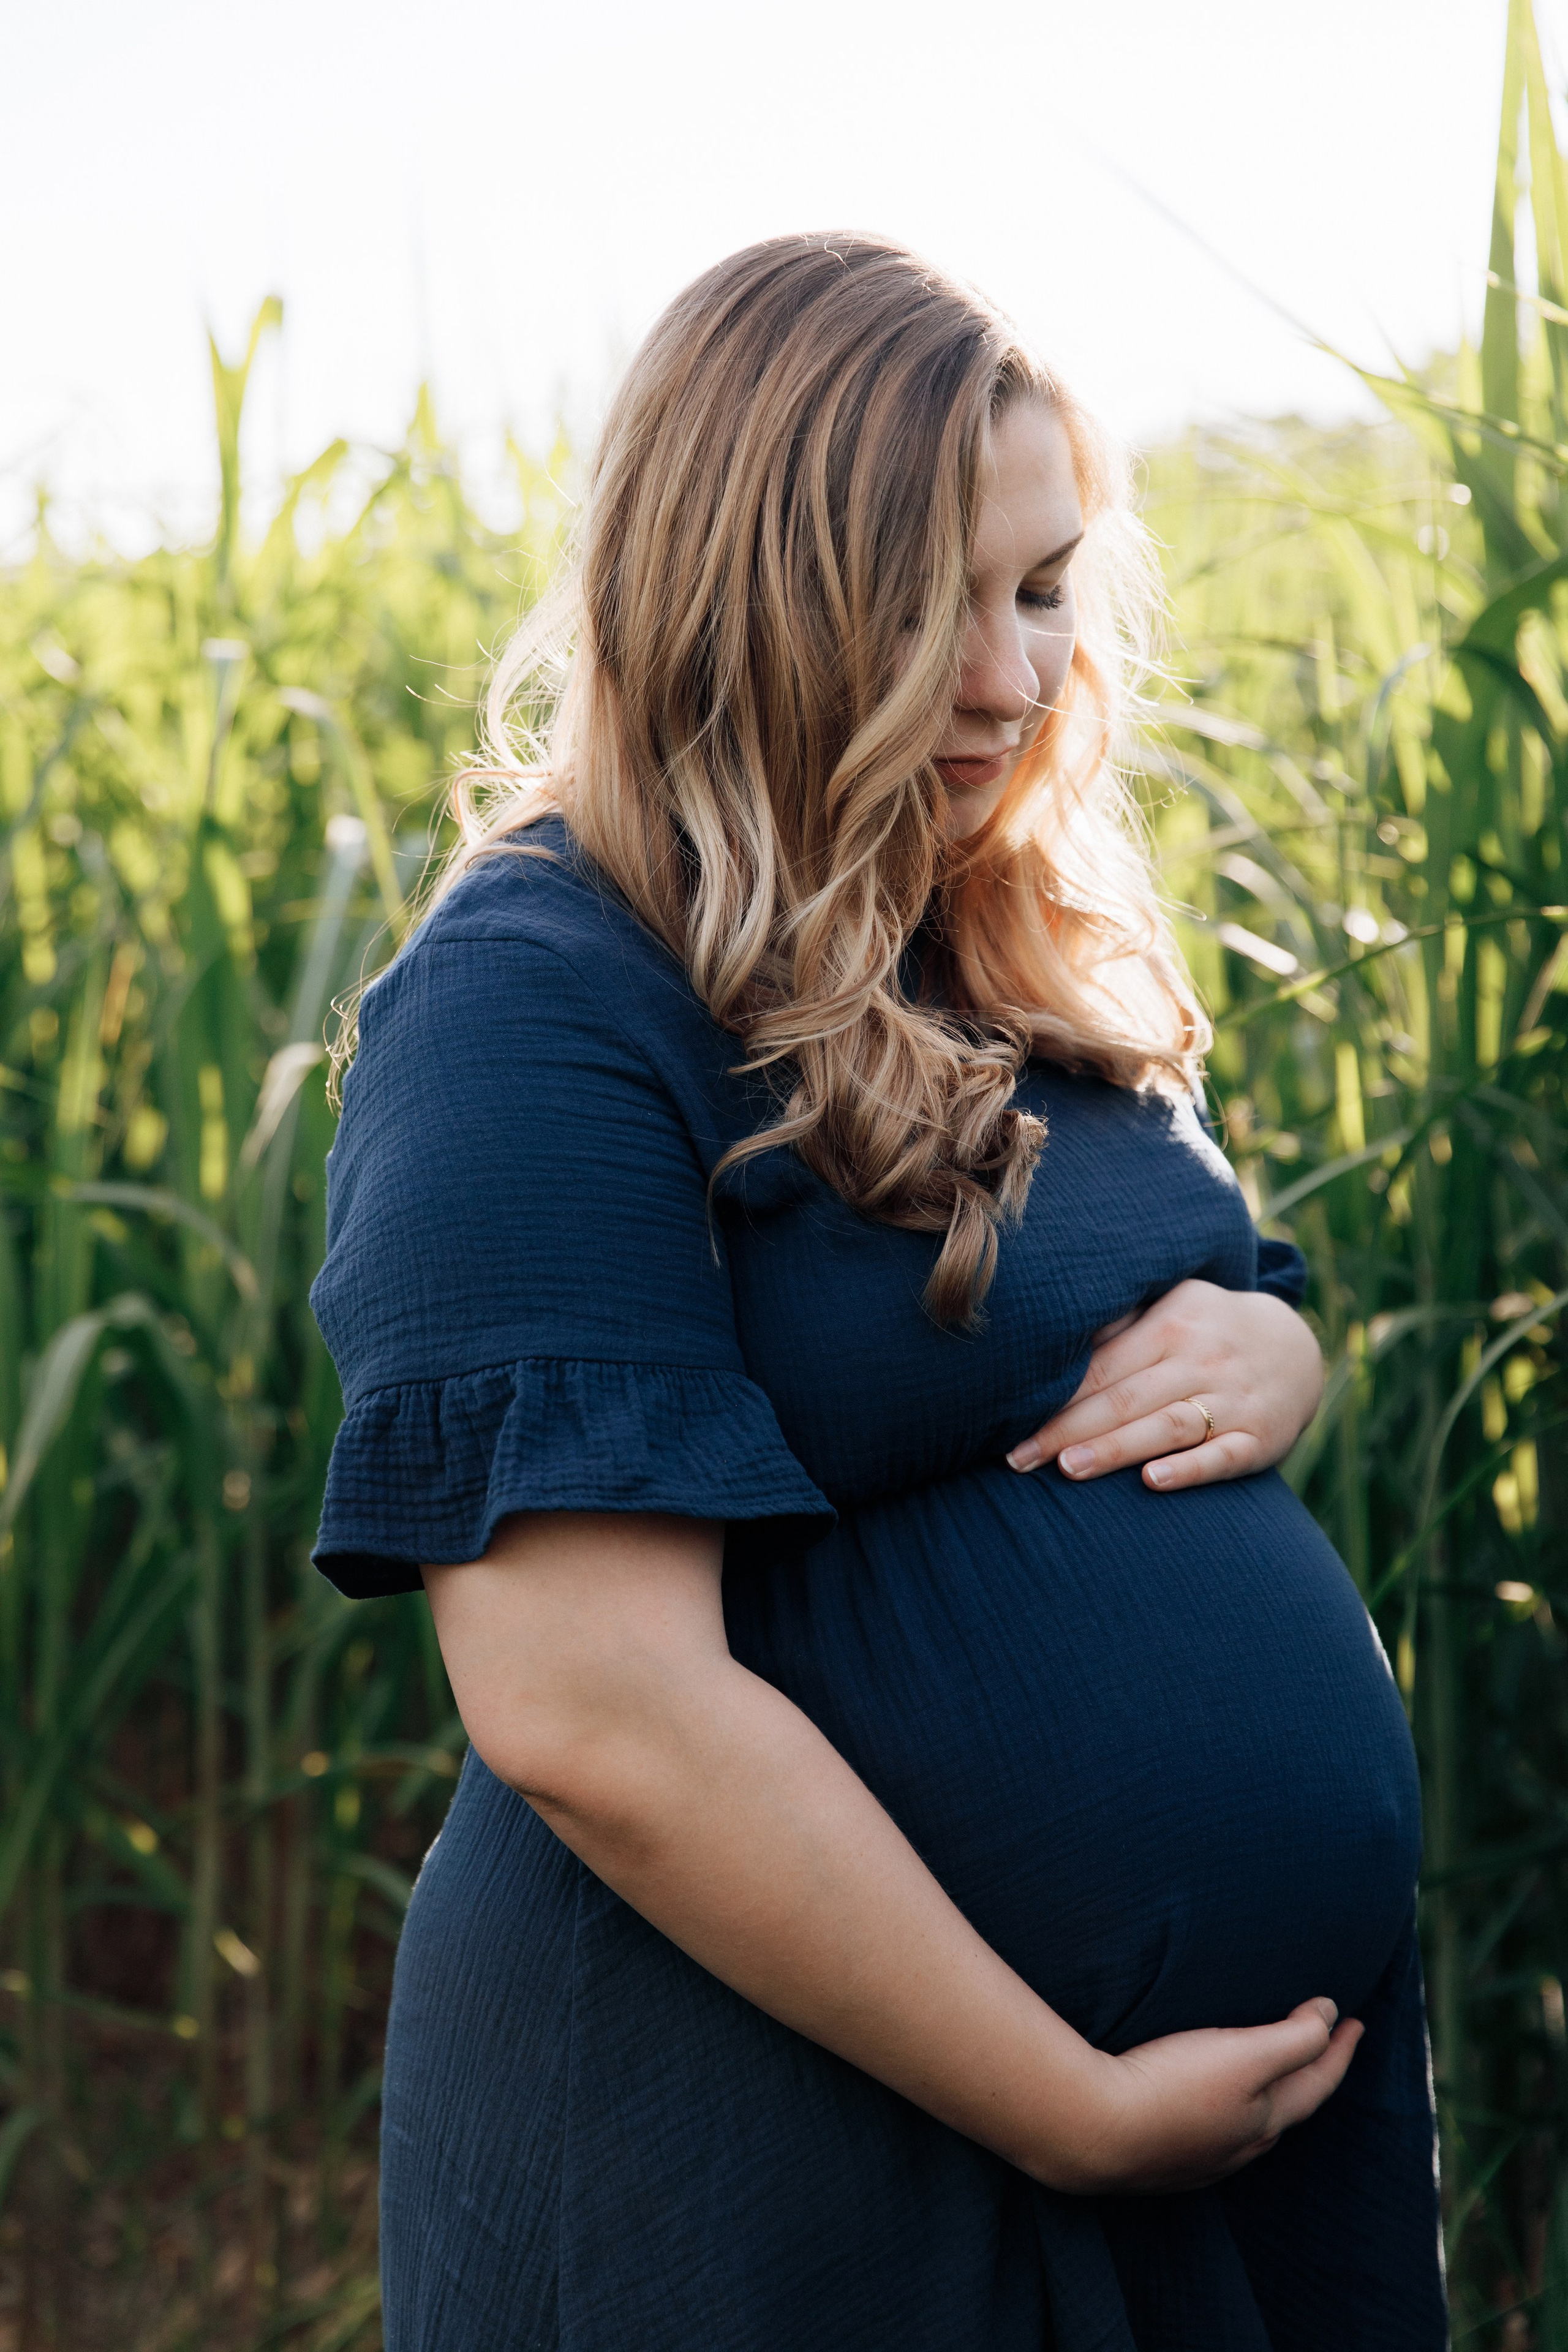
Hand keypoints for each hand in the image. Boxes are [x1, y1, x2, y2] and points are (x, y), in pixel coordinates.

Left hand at [1006, 1279, 1323, 1493]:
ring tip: (1069, 1469)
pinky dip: (1189, 1469)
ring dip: (1117, 1449)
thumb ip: (1118, 1325)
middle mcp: (1202, 1360)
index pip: (1103, 1367)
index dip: (1057, 1398)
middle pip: (1127, 1398)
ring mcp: (1234, 1400)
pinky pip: (1223, 1455)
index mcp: (1171, 1325)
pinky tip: (1153, 1482)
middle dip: (1070, 1430)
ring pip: (1168, 1426)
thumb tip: (1047, 1340)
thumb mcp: (1171, 1308)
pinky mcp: (1261, 1438)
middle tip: (1020, 1459)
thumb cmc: (1206, 1332)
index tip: (1010, 1426)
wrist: (1296, 1349)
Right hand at [1053, 1998, 1363, 2194]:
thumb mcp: (1244, 2054)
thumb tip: (1331, 2015)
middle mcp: (1241, 2146)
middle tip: (1323, 2043)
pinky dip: (1231, 2108)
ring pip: (1252, 2124)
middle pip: (1289, 2107)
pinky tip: (1209, 2102)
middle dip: (1310, 2073)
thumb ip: (1294, 2037)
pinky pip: (1214, 2132)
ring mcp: (1202, 2157)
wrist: (1093, 2130)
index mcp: (1266, 2120)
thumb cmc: (1172, 2086)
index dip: (1341, 2048)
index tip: (1357, 2020)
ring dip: (1271, 2092)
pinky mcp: (1165, 2157)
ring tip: (1269, 2067)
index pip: (1318, 2081)